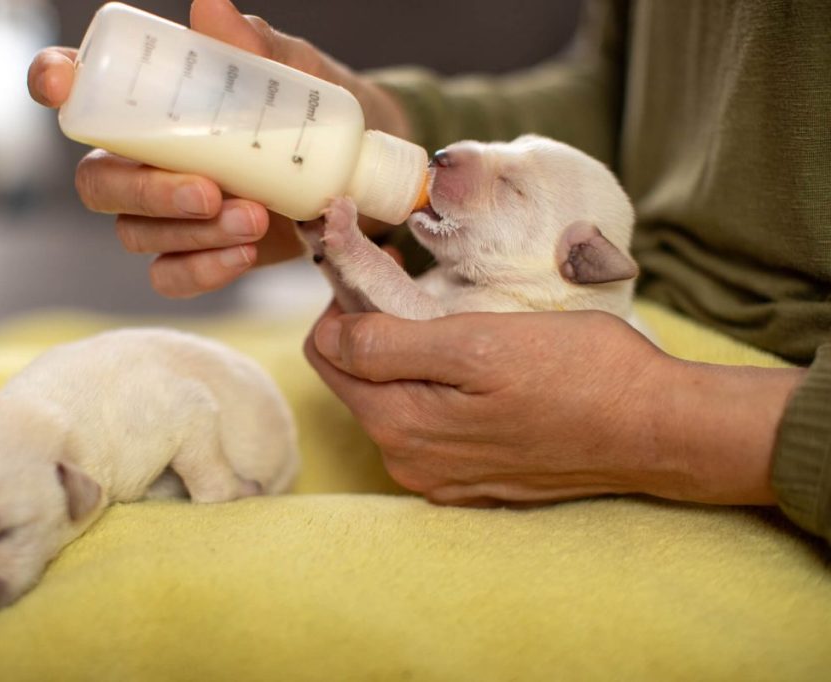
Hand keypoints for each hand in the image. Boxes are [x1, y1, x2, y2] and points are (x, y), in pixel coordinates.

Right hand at [26, 0, 409, 296]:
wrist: (349, 174)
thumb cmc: (307, 110)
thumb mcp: (292, 73)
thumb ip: (254, 46)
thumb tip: (212, 9)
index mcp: (150, 105)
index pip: (82, 90)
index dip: (55, 81)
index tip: (59, 82)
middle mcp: (141, 161)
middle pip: (99, 182)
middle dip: (148, 191)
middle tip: (209, 192)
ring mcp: (161, 215)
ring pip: (136, 233)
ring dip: (192, 232)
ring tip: (255, 218)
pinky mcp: (191, 255)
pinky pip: (170, 276)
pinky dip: (202, 270)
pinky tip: (242, 254)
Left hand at [304, 304, 805, 506]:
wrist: (655, 429)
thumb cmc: (578, 375)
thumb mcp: (478, 344)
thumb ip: (388, 345)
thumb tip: (329, 335)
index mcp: (400, 427)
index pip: (326, 355)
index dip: (343, 301)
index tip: (382, 262)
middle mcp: (409, 461)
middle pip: (355, 379)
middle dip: (370, 326)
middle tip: (411, 279)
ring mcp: (441, 475)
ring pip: (390, 399)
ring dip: (404, 356)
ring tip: (446, 318)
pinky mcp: (472, 478)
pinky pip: (427, 424)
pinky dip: (434, 387)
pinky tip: (471, 364)